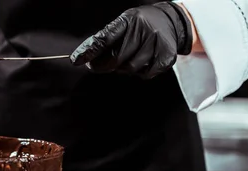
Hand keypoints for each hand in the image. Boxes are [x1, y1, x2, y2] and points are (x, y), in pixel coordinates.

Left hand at [70, 2, 192, 78]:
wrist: (171, 20)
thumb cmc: (139, 25)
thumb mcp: (123, 24)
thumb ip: (105, 39)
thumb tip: (85, 57)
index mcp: (128, 20)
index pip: (104, 38)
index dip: (89, 50)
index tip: (76, 60)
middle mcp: (143, 30)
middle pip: (117, 58)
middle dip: (103, 65)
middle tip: (96, 65)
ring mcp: (156, 43)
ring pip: (130, 68)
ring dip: (123, 68)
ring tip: (127, 58)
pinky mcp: (166, 56)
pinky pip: (145, 74)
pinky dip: (140, 72)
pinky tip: (142, 61)